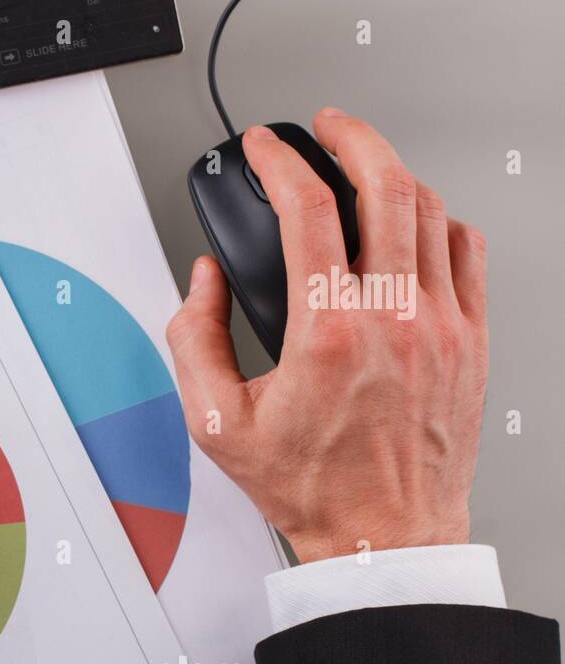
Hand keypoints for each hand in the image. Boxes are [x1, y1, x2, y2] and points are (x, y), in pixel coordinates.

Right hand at [167, 108, 487, 563]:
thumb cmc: (310, 487)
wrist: (384, 536)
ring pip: (431, 210)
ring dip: (395, 173)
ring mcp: (441, 326)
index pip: (305, 209)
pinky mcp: (471, 341)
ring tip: (367, 166)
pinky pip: (468, 252)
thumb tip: (203, 281)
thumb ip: (193, 339)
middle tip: (328, 127)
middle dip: (352, 137)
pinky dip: (441, 220)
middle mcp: (393, 319)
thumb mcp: (217, 423)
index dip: (278, 161)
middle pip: (385, 185)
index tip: (264, 148)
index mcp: (328, 333)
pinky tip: (418, 221)